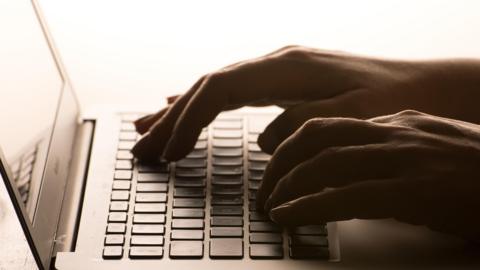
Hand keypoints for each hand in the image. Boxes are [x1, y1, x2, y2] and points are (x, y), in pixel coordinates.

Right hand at [131, 45, 479, 161]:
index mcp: (286, 68)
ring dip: (181, 110)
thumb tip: (264, 140)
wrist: (421, 85)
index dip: (188, 120)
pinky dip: (204, 104)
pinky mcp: (283, 80)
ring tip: (150, 130)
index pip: (218, 91)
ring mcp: (278, 69)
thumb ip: (301, 124)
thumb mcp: (349, 116)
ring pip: (216, 87)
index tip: (171, 152)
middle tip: (143, 146)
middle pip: (207, 86)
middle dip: (172, 118)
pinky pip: (232, 91)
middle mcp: (276, 62)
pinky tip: (186, 106)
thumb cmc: (390, 99)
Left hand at [260, 110, 479, 240]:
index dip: (294, 146)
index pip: (329, 126)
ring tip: (270, 206)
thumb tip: (352, 170)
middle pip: (316, 138)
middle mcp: (395, 134)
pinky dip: (309, 206)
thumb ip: (391, 153)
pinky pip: (346, 195)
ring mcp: (404, 159)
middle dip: (281, 163)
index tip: (278, 167)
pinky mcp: (414, 190)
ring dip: (287, 186)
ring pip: (324, 163)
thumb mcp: (430, 151)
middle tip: (265, 189)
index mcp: (397, 124)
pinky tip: (289, 216)